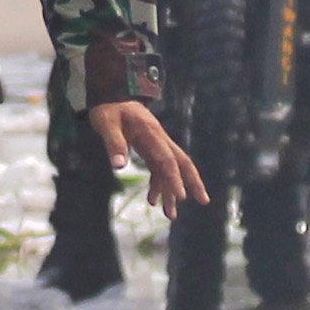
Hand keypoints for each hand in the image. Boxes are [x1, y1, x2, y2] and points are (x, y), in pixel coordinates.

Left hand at [91, 99, 204, 213]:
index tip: (182, 197)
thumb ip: (113, 143)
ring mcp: (156, 144)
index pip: (167, 159)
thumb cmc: (109, 109)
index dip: (174, 178)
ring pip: (171, 169)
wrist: (112, 94)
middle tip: (203, 201)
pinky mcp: (150, 148)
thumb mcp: (106, 123)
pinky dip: (159, 185)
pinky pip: (159, 169)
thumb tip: (119, 166)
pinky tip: (153, 200)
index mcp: (151, 133)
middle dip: (193, 182)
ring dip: (172, 191)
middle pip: (182, 162)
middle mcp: (159, 139)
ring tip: (171, 215)